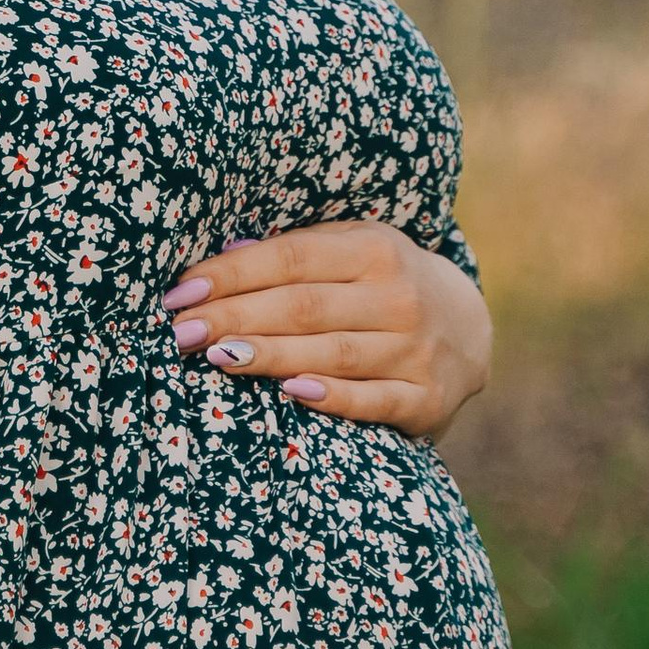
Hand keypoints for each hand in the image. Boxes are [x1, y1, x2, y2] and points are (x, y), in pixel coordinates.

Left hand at [162, 219, 491, 438]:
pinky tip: (289, 392)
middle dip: (234, 318)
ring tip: (216, 357)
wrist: (469, 328)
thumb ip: (295, 251)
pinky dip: (332, 397)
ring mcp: (415, 349)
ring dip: (269, 355)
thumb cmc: (384, 283)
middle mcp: (399, 296)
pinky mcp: (425, 398)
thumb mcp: (352, 250)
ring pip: (332, 352)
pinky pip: (372, 399)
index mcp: (375, 248)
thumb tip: (221, 254)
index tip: (179, 293)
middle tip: (179, 333)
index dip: (231, 275)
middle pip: (303, 306)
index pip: (290, 258)